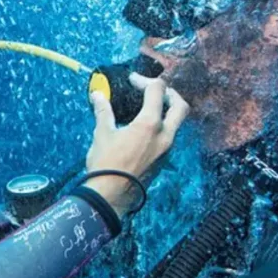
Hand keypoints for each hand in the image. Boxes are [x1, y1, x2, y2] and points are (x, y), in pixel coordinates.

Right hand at [84, 73, 188, 217]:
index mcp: (150, 124)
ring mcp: (166, 150)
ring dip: (165, 112)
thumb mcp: (102, 133)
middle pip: (180, 106)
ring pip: (175, 124)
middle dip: (169, 93)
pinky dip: (160, 127)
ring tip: (146, 109)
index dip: (145, 80)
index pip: (157, 90)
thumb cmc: (106, 163)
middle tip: (153, 90)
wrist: (111, 197)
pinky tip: (142, 130)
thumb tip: (97, 95)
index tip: (132, 80)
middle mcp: (164, 136)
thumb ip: (103, 111)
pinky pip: (168, 138)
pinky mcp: (163, 161)